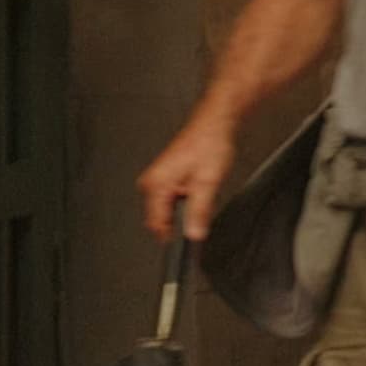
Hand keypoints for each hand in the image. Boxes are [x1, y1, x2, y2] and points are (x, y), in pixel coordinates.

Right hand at [140, 113, 239, 239]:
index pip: (157, 226)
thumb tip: (194, 235)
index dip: (175, 237)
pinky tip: (198, 186)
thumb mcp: (208, 182)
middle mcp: (151, 183)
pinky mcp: (164, 178)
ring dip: (186, 208)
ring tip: (201, 190)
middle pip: (162, 219)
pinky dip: (186, 199)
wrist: (214, 125)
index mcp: (156, 185)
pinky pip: (172, 199)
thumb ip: (199, 212)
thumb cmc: (210, 144)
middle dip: (182, 219)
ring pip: (169, 210)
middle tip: (201, 203)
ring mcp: (156, 180)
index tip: (190, 241)